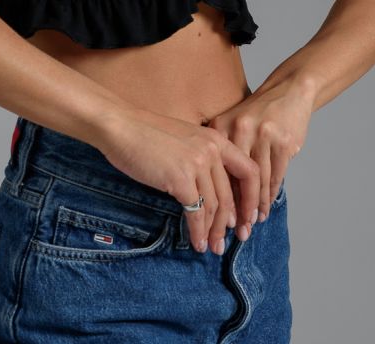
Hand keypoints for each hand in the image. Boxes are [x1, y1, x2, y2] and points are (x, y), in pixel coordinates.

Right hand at [98, 106, 260, 255]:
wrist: (121, 126)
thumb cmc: (146, 134)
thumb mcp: (185, 139)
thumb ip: (203, 158)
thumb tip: (213, 194)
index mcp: (216, 138)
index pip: (249, 171)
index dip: (252, 198)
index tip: (248, 218)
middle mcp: (212, 149)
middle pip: (231, 195)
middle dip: (232, 223)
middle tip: (230, 241)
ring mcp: (197, 163)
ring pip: (215, 206)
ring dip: (214, 231)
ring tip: (212, 247)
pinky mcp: (180, 178)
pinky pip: (196, 212)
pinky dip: (198, 231)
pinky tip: (197, 241)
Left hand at [205, 77, 314, 235]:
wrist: (288, 91)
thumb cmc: (256, 113)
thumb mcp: (232, 124)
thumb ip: (221, 150)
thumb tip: (210, 190)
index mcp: (221, 125)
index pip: (216, 168)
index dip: (216, 196)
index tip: (215, 219)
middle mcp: (240, 129)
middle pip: (236, 178)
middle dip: (237, 208)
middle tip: (236, 231)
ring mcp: (263, 135)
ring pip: (257, 180)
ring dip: (255, 206)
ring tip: (252, 224)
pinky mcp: (284, 142)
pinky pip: (276, 176)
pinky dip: (270, 195)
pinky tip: (266, 208)